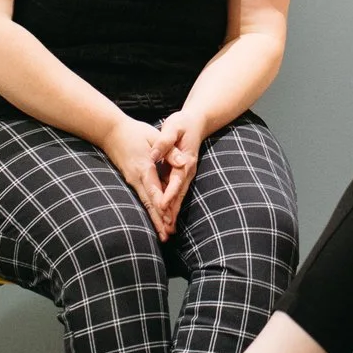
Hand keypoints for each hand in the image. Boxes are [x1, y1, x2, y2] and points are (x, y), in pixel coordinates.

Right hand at [100, 117, 179, 239]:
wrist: (111, 131)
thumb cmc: (135, 132)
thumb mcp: (154, 136)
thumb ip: (169, 150)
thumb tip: (183, 163)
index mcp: (144, 168)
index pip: (154, 191)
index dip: (161, 205)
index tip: (167, 219)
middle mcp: (137, 178)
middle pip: (149, 203)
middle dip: (158, 220)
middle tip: (166, 237)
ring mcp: (132, 181)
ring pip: (145, 203)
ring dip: (154, 219)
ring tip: (163, 235)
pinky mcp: (131, 180)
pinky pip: (142, 198)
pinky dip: (149, 209)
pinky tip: (155, 218)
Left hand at [151, 107, 206, 235]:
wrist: (197, 122)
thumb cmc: (183, 123)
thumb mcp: (173, 127)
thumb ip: (165, 141)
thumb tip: (156, 154)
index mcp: (185, 161)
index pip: (176, 181)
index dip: (168, 195)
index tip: (161, 206)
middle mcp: (187, 171)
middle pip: (179, 195)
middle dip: (172, 212)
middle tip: (166, 229)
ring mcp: (186, 174)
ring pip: (179, 197)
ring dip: (173, 213)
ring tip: (167, 231)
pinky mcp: (182, 175)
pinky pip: (177, 194)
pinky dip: (173, 206)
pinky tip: (167, 217)